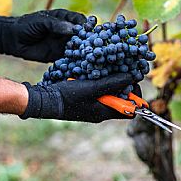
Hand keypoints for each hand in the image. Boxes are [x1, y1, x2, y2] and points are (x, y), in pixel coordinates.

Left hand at [0, 9, 86, 61]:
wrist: (13, 40)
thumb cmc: (26, 26)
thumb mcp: (41, 22)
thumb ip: (56, 25)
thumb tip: (73, 30)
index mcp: (65, 19)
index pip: (80, 21)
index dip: (87, 25)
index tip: (90, 30)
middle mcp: (67, 31)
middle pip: (83, 35)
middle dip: (89, 40)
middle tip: (94, 45)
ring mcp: (64, 44)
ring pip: (79, 48)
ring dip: (84, 52)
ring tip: (88, 56)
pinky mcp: (59, 55)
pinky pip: (70, 58)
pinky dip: (75, 61)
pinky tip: (80, 65)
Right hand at [21, 74, 140, 122]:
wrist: (44, 99)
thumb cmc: (68, 97)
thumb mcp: (92, 88)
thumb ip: (112, 84)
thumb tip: (132, 77)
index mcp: (104, 113)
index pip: (130, 111)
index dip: (136, 97)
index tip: (134, 80)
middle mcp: (100, 110)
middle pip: (121, 98)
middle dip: (123, 84)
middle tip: (121, 69)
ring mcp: (92, 103)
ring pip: (109, 91)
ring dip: (111, 79)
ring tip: (109, 67)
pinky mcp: (84, 96)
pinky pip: (98, 88)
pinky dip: (100, 78)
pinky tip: (97, 69)